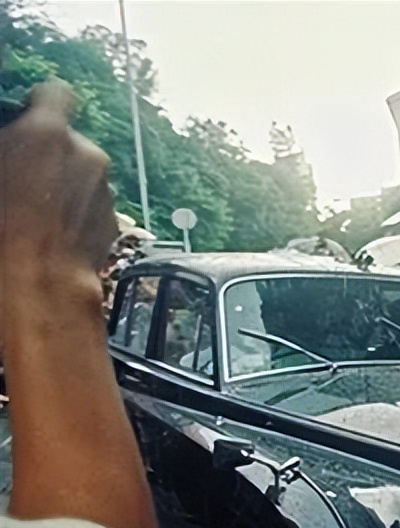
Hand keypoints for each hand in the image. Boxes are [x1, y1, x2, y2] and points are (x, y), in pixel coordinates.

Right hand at [0, 81, 116, 346]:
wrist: (37, 286)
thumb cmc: (1, 231)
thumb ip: (7, 147)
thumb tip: (9, 150)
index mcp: (47, 134)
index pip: (55, 93)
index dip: (39, 103)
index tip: (26, 114)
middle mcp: (86, 156)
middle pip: (68, 142)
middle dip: (47, 155)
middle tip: (17, 177)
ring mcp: (105, 191)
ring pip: (82, 177)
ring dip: (62, 186)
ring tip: (30, 215)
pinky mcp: (113, 224)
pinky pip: (91, 207)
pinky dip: (75, 213)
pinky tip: (48, 235)